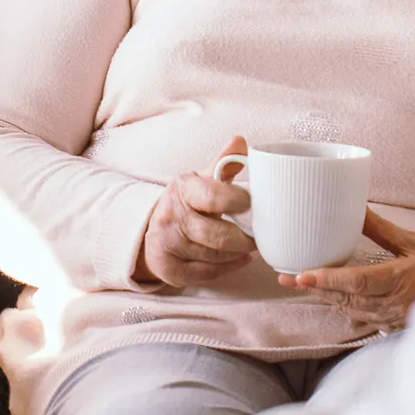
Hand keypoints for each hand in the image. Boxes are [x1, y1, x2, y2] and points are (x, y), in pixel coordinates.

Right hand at [134, 137, 257, 289]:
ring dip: (237, 253)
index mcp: (183, 189)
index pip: (211, 195)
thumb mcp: (202, 180)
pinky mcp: (168, 269)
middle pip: (215, 235)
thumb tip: (240, 141)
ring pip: (214, 256)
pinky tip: (237, 259)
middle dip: (243, 239)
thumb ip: (223, 164)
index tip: (252, 203)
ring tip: (248, 246)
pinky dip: (228, 268)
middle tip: (259, 236)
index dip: (236, 201)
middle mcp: (170, 216)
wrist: (155, 229)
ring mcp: (166, 244)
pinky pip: (207, 273)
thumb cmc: (188, 202)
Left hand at [279, 209, 414, 332]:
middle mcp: (395, 302)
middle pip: (347, 298)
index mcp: (401, 279)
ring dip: (327, 296)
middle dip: (317, 288)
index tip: (301, 276)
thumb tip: (354, 207)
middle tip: (287, 278)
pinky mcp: (392, 324)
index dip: (327, 280)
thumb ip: (380, 229)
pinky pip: (362, 318)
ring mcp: (393, 317)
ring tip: (302, 283)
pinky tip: (331, 297)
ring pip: (351, 309)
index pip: (357, 282)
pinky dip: (344, 306)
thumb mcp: (410, 241)